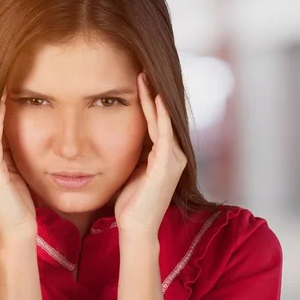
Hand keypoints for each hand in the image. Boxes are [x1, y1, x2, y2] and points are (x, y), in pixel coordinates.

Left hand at [114, 72, 187, 239]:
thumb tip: (125, 138)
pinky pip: (164, 134)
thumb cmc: (132, 203)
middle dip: (152, 94)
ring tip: (145, 78)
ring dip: (154, 99)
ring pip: (163, 121)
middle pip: (162, 117)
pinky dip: (161, 115)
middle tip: (142, 71)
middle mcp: (174, 155)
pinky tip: (156, 98)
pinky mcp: (167, 165)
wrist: (136, 228)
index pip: (156, 122)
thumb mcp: (134, 171)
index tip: (137, 82)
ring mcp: (173, 160)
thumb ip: (136, 154)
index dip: (147, 102)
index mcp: (165, 156)